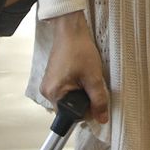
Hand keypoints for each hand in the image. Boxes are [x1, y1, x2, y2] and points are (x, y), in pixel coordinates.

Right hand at [40, 10, 109, 124]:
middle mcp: (47, 91)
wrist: (71, 30)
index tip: (96, 101)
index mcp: (54, 93)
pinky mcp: (53, 78)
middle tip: (93, 85)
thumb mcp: (93, 77)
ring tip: (88, 78)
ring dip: (81, 93)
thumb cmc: (79, 49)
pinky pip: (66, 90)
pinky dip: (76, 87)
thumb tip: (102, 119)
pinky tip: (82, 75)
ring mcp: (48, 84)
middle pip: (69, 108)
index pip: (71, 115)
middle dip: (84, 101)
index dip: (86, 111)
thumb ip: (98, 99)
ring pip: (69, 99)